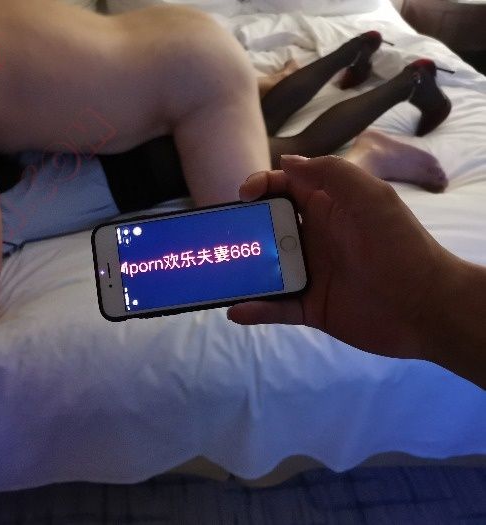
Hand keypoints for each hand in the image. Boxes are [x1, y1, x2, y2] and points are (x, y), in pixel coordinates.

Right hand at [227, 155, 452, 360]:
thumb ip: (329, 173)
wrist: (425, 307)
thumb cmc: (398, 246)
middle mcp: (315, 238)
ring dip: (243, 271)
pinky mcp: (311, 307)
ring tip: (218, 275)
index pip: (286, 188)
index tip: (243, 197)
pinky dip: (255, 309)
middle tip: (222, 238)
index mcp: (328, 208)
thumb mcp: (369, 197)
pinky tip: (237, 310)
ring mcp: (311, 273)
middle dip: (243, 229)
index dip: (262, 186)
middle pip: (268, 228)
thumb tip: (286, 162)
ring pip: (266, 269)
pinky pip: (276, 307)